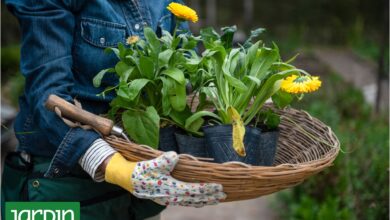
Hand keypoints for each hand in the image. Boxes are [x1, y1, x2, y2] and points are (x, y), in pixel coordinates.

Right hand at [104, 152, 225, 206]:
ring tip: (216, 198)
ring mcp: (169, 199)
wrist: (126, 179)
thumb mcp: (150, 164)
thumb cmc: (139, 171)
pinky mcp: (167, 198)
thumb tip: (174, 156)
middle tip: (223, 194)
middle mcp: (171, 196)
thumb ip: (163, 161)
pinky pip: (185, 201)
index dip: (206, 189)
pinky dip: (195, 201)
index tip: (219, 186)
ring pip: (191, 202)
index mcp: (170, 188)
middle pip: (195, 198)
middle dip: (210, 196)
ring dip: (204, 200)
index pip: (193, 190)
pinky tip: (199, 199)